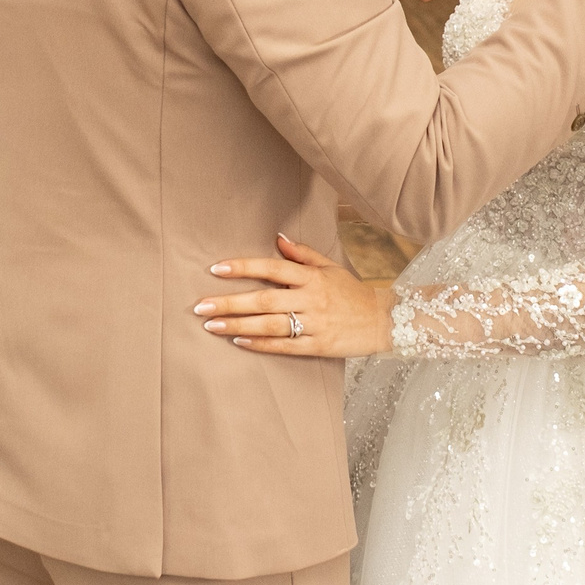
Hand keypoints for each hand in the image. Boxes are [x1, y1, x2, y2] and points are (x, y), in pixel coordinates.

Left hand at [195, 235, 395, 357]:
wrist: (383, 321)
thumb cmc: (352, 292)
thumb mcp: (330, 267)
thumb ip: (303, 254)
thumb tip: (277, 239)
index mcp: (312, 277)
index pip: (272, 268)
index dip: (243, 268)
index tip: (216, 269)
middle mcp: (312, 298)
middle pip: (264, 300)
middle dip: (229, 302)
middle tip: (200, 306)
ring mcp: (315, 323)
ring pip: (269, 325)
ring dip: (238, 324)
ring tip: (211, 325)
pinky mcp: (318, 346)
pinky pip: (284, 346)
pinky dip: (260, 344)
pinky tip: (238, 341)